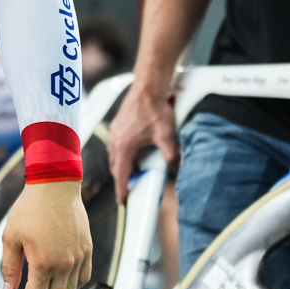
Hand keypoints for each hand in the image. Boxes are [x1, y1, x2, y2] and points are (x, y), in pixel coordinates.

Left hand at [1, 180, 91, 288]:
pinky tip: (62, 284)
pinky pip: (84, 278)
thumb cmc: (30, 209)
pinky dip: (73, 287)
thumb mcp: (11, 238)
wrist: (55, 186)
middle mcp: (64, 264)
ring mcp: (79, 258)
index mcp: (43, 263)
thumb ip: (10, 268)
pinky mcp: (87, 249)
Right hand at [109, 81, 178, 202]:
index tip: (123, 201)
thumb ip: (171, 155)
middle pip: (115, 167)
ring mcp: (115, 132)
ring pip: (114, 156)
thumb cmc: (154, 108)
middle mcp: (116, 140)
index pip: (122, 174)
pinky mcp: (118, 125)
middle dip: (121, 180)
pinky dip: (121, 155)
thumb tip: (175, 168)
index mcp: (125, 146)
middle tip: (128, 190)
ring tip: (131, 173)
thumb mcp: (166, 135)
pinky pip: (115, 146)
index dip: (122, 190)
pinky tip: (130, 153)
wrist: (148, 87)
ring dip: (121, 167)